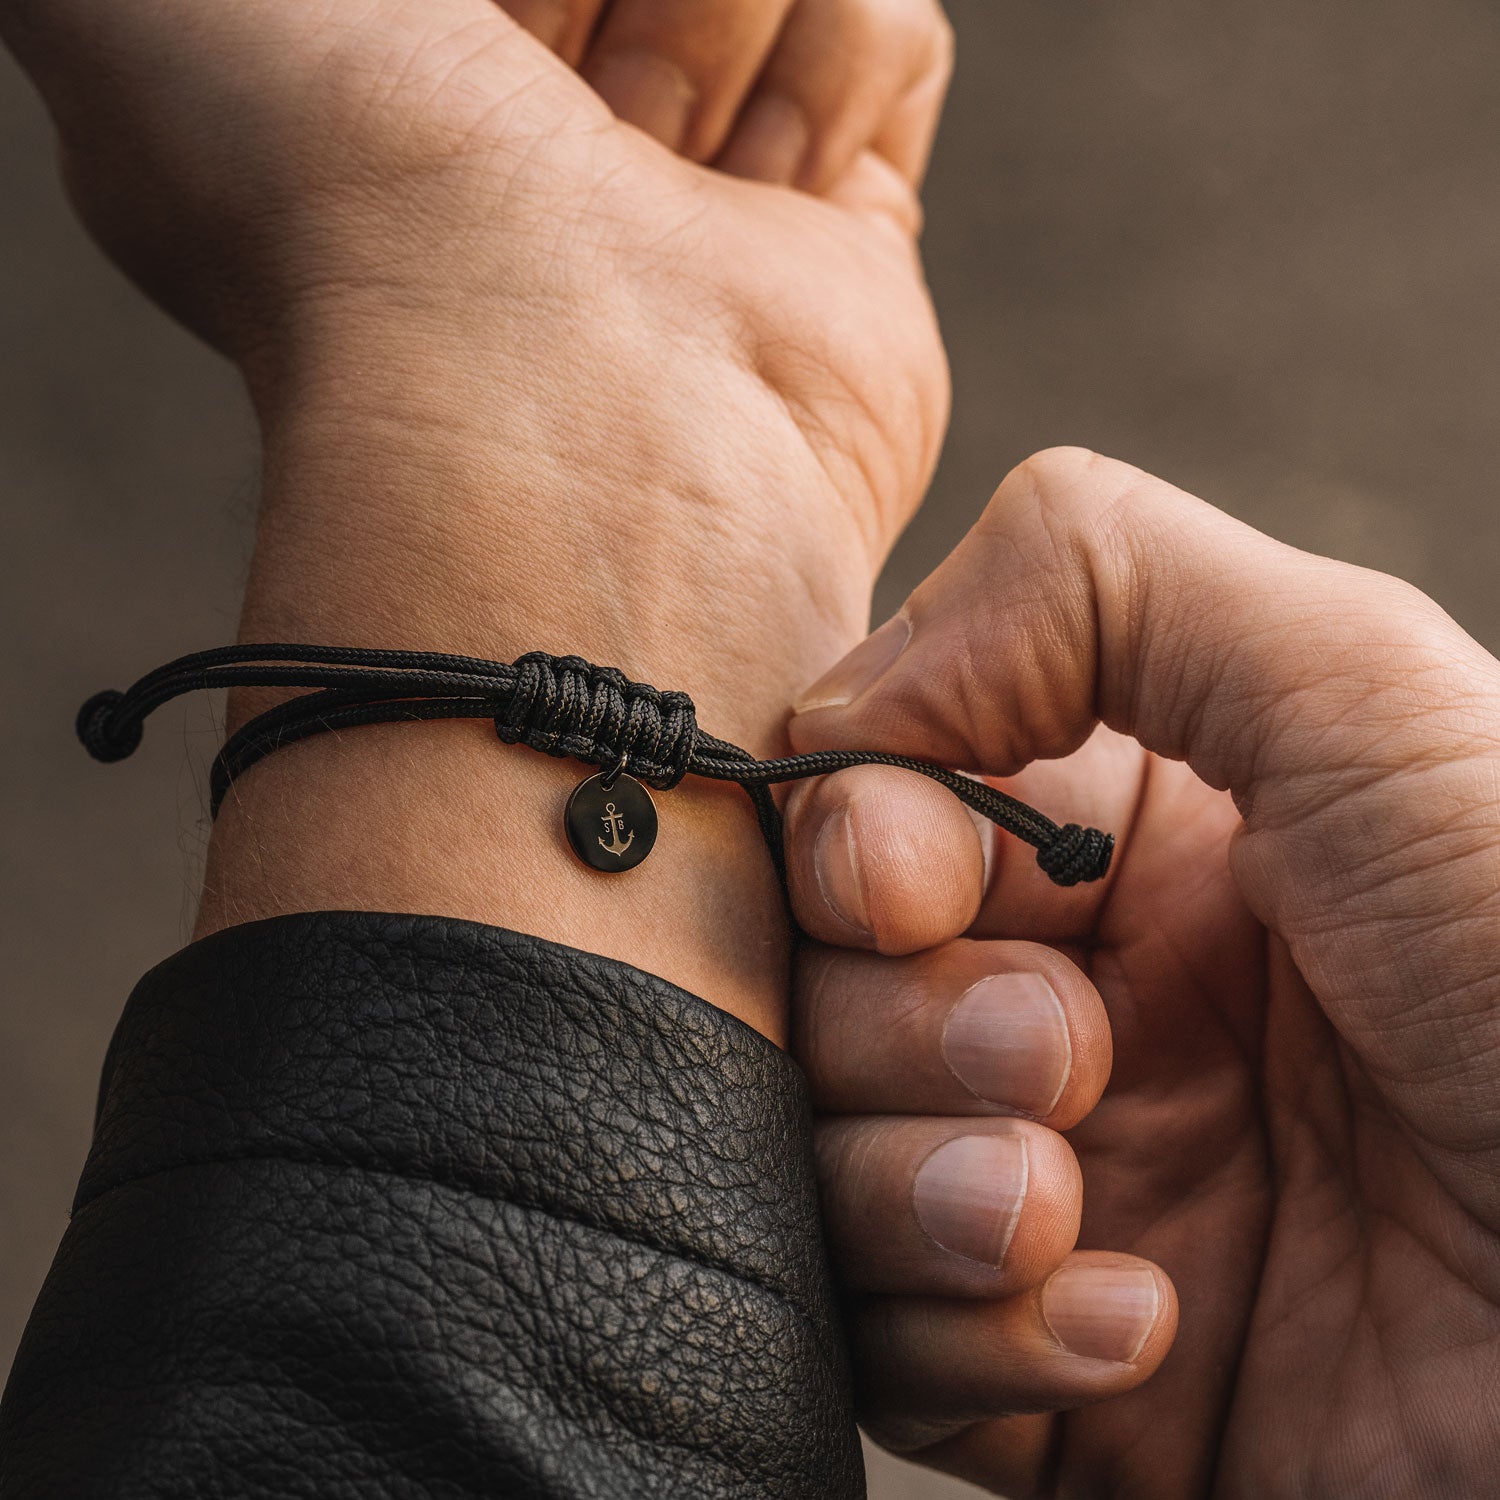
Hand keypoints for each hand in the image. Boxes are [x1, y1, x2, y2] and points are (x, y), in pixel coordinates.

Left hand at [2, 0, 952, 1034]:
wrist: (559, 427)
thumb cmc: (346, 220)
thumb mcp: (145, 23)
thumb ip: (208, 17)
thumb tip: (348, 47)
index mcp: (413, 68)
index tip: (463, 44)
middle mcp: (562, 111)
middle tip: (552, 124)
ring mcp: (711, 171)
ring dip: (713, 31)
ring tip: (644, 187)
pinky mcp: (847, 229)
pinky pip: (896, 22)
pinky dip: (836, 87)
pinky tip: (753, 204)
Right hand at [786, 447, 1499, 1495]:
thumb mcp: (1368, 696)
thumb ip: (1097, 580)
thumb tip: (845, 704)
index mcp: (1126, 844)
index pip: (870, 809)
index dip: (849, 843)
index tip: (905, 892)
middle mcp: (1076, 1005)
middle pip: (825, 988)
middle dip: (905, 1025)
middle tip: (1065, 1060)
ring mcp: (1052, 1191)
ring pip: (825, 1165)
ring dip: (921, 1192)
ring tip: (1068, 1214)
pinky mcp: (1047, 1372)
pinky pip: (889, 1348)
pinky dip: (977, 1343)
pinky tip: (1139, 1330)